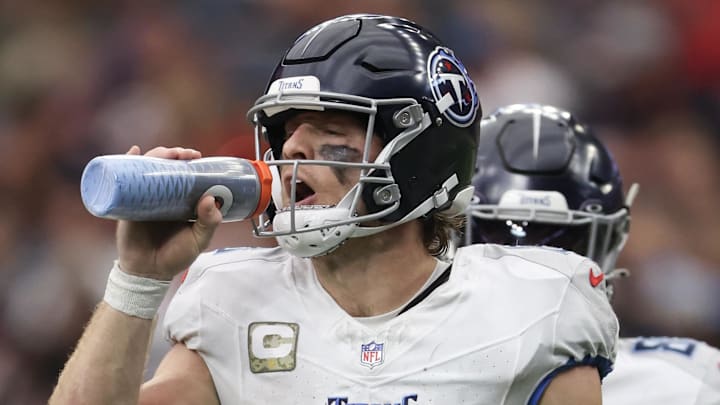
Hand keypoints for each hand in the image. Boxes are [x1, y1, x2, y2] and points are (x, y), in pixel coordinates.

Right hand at [116, 146, 222, 279]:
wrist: (149, 273)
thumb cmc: (175, 257)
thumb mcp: (199, 240)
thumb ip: (209, 222)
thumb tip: (211, 198)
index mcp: (180, 201)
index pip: (184, 173)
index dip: (188, 161)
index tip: (195, 156)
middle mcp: (162, 195)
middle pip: (164, 166)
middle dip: (172, 154)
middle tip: (182, 154)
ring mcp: (143, 198)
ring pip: (146, 169)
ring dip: (154, 155)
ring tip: (162, 153)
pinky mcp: (126, 204)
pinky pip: (123, 181)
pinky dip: (125, 163)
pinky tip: (132, 153)